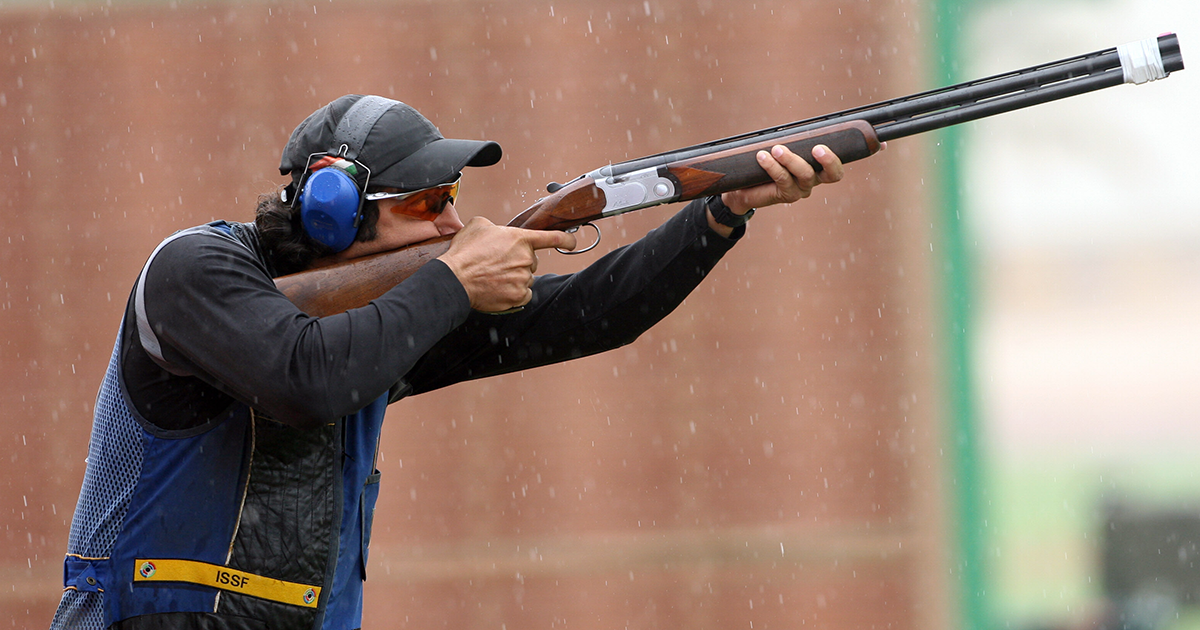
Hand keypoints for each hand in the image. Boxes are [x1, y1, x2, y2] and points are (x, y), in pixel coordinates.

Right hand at [438, 217, 577, 312]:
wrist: (455, 278)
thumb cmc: (464, 252)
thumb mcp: (478, 225)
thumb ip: (495, 226)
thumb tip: (496, 231)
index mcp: (520, 238)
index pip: (552, 238)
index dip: (565, 240)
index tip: (572, 242)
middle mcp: (526, 258)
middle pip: (532, 261)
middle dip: (518, 262)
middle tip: (497, 264)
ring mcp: (524, 278)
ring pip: (526, 278)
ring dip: (514, 278)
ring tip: (493, 277)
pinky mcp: (519, 296)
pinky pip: (524, 294)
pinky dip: (514, 293)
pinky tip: (499, 289)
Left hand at [719, 144, 846, 216]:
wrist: (745, 188)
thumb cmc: (765, 164)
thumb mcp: (780, 150)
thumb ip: (790, 141)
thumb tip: (791, 127)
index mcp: (817, 169)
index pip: (835, 169)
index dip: (835, 160)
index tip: (822, 146)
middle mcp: (812, 181)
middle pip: (830, 174)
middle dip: (827, 160)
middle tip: (816, 148)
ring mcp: (800, 190)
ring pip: (805, 174)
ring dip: (791, 159)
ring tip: (776, 149)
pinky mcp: (786, 195)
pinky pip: (784, 179)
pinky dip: (773, 166)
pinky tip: (763, 156)